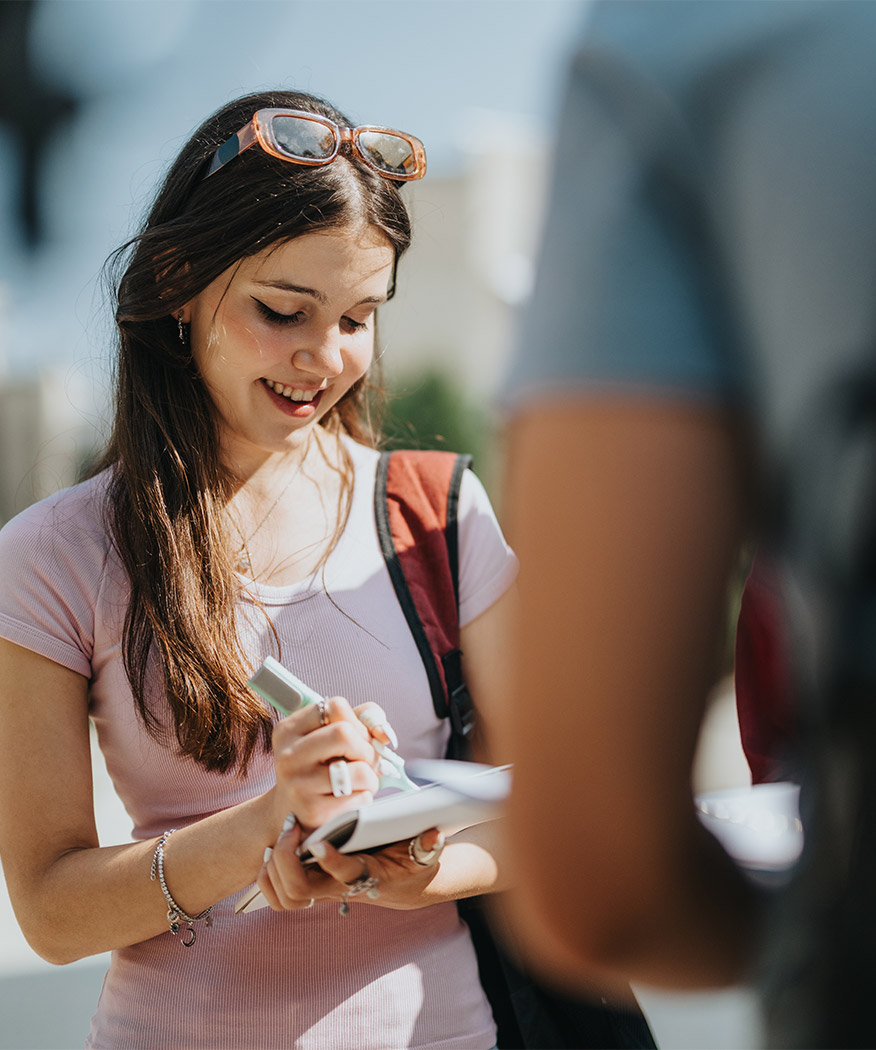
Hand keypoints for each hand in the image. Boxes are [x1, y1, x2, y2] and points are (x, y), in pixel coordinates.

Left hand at [257, 822, 445, 912]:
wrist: (404, 885)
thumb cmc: (411, 863)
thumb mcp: (425, 853)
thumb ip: (428, 844)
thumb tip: (433, 834)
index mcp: (366, 876)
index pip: (343, 874)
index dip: (329, 861)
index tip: (317, 842)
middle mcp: (338, 887)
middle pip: (298, 891)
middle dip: (285, 860)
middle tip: (291, 828)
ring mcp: (322, 889)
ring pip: (284, 897)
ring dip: (272, 868)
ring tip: (280, 837)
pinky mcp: (312, 884)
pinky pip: (278, 893)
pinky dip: (268, 874)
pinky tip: (274, 849)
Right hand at [271, 696, 379, 830]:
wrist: (291, 814)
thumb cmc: (319, 769)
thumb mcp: (329, 738)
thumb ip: (361, 720)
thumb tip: (385, 734)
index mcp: (289, 730)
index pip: (335, 706)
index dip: (357, 722)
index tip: (357, 738)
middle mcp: (288, 755)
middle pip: (345, 733)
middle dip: (366, 748)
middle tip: (364, 761)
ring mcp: (298, 784)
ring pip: (359, 769)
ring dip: (370, 776)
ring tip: (360, 782)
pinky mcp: (313, 811)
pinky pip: (360, 797)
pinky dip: (365, 796)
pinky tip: (351, 799)